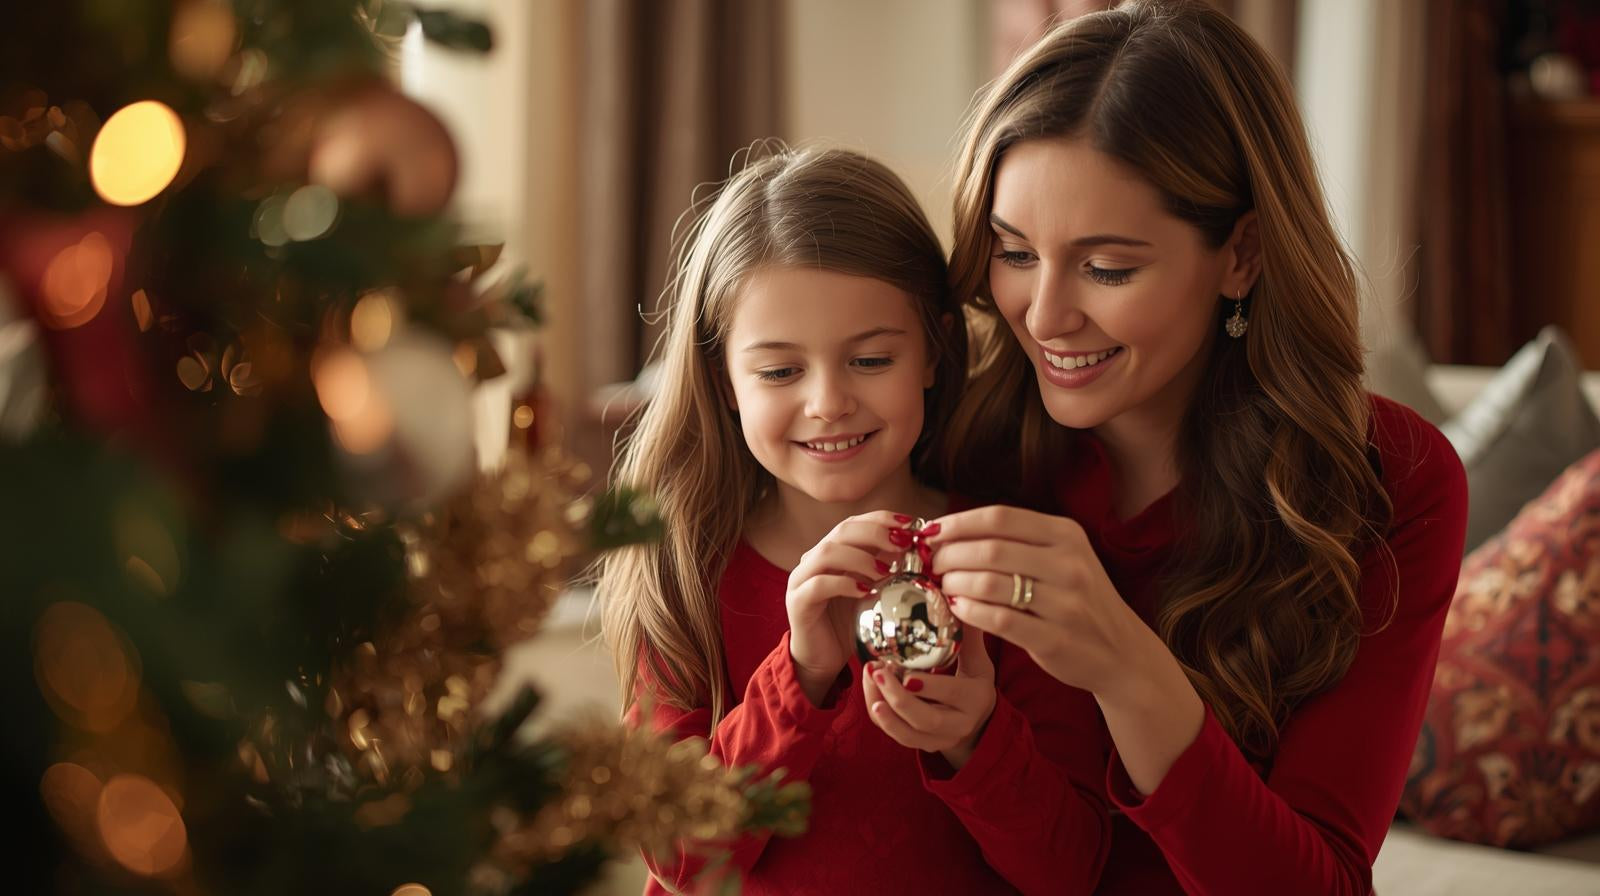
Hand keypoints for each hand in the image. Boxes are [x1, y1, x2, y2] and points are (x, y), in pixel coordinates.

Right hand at [786, 510, 903, 705]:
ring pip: (828, 552)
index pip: (855, 522)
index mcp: (832, 551)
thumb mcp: (873, 593)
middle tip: (902, 544)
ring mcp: (801, 579)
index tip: (911, 524)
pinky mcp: (797, 602)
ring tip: (885, 571)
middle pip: (842, 530)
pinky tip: (865, 591)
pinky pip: (818, 584)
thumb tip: (918, 551)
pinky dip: (844, 583)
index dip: (882, 519)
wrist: (822, 659)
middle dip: (876, 533)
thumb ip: (888, 570)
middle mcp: (813, 559)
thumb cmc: (850, 624)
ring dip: (861, 557)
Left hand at [862, 635, 996, 768]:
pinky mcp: (921, 745)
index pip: (952, 693)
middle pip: (925, 719)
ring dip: (884, 710)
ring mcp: (939, 739)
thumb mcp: (978, 661)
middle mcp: (959, 725)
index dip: (929, 686)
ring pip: (906, 733)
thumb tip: (957, 599)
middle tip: (878, 671)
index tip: (906, 674)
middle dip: (898, 698)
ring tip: (869, 680)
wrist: (977, 720)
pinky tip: (871, 692)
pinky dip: (881, 717)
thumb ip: (969, 636)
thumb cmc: (973, 682)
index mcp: (975, 699)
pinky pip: (896, 735)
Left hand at [927, 505, 1206, 794]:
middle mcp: (1069, 563)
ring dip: (955, 582)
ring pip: (990, 583)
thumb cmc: (1076, 600)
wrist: (1119, 652)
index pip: (999, 517)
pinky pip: (998, 620)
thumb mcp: (1060, 558)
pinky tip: (957, 608)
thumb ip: (1016, 543)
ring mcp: (1064, 602)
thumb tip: (950, 532)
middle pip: (989, 548)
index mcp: (1066, 534)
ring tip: (943, 584)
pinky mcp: (1054, 638)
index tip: (930, 533)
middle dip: (950, 554)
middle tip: (932, 563)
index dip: (957, 523)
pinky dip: (969, 611)